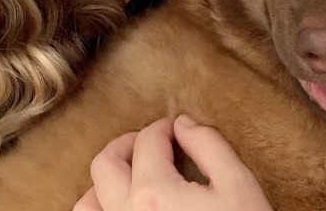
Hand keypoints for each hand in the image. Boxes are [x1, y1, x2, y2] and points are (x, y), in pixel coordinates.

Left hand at [74, 114, 273, 210]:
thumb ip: (210, 145)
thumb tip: (183, 123)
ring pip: (86, 204)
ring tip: (132, 179)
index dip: (163, 128)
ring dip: (105, 183)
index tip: (176, 130)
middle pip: (105, 164)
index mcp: (154, 192)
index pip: (147, 142)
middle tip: (151, 144)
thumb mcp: (239, 186)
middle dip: (127, 144)